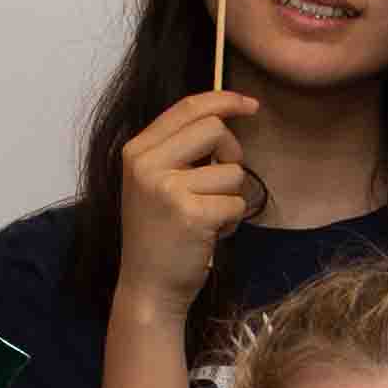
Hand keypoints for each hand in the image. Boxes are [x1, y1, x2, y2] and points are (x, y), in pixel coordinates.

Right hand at [117, 91, 264, 312]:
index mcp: (137, 150)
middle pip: (215, 129)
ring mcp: (168, 189)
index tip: (250, 105)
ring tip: (208, 217)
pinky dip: (232, 221)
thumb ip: (179, 149)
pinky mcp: (192, 214)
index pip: (188, 108)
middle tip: (221, 183)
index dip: (225, 100)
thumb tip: (224, 116)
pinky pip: (237, 203)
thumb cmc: (160, 234)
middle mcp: (147, 164)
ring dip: (231, 196)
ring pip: (232, 171)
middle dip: (232, 153)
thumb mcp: (154, 182)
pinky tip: (211, 234)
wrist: (148, 287)